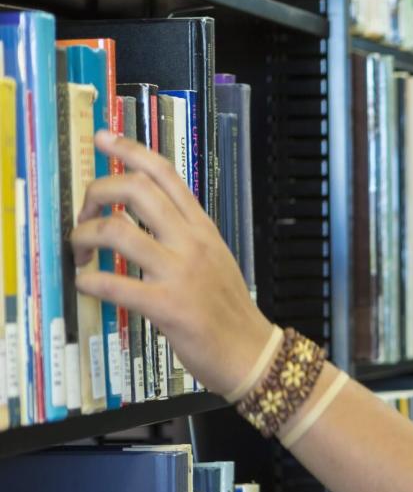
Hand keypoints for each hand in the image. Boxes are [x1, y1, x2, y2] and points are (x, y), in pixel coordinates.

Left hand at [70, 130, 274, 396]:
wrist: (253, 352)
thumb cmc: (229, 309)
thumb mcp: (215, 258)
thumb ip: (184, 236)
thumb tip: (143, 220)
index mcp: (202, 228)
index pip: (165, 174)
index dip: (129, 150)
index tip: (103, 138)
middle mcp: (191, 242)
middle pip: (136, 190)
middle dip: (96, 193)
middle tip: (84, 214)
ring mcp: (180, 273)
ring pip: (118, 232)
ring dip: (84, 237)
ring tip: (80, 252)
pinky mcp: (168, 307)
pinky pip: (116, 285)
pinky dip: (90, 282)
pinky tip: (86, 285)